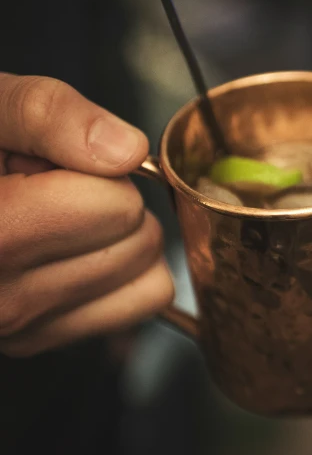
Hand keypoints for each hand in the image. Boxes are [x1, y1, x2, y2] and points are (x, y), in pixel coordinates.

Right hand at [0, 73, 172, 356]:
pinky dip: (127, 272)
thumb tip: (125, 151)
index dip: (95, 167)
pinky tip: (71, 249)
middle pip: (136, 240)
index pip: (113, 205)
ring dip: (120, 237)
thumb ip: (47, 114)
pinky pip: (142, 301)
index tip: (47, 163)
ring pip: (149, 276)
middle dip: (111, 201)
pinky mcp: (38, 340)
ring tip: (53, 217)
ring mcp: (18, 329)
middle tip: (49, 188)